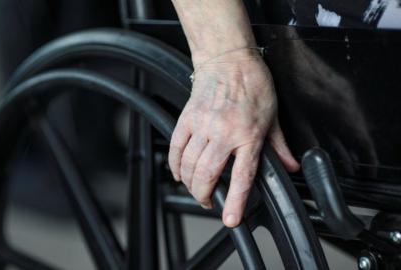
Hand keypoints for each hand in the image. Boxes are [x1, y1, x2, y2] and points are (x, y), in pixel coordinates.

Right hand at [168, 51, 298, 227]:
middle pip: (207, 174)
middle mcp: (224, 132)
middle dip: (204, 195)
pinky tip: (179, 172)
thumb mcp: (272, 117)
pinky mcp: (187, 118)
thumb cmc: (253, 84)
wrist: (229, 59)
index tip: (229, 219)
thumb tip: (290, 167)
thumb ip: (280, 146)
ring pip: (189, 164)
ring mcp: (202, 125)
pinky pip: (176, 147)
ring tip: (195, 189)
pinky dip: (175, 164)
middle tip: (208, 201)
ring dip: (190, 183)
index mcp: (248, 135)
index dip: (234, 202)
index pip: (241, 176)